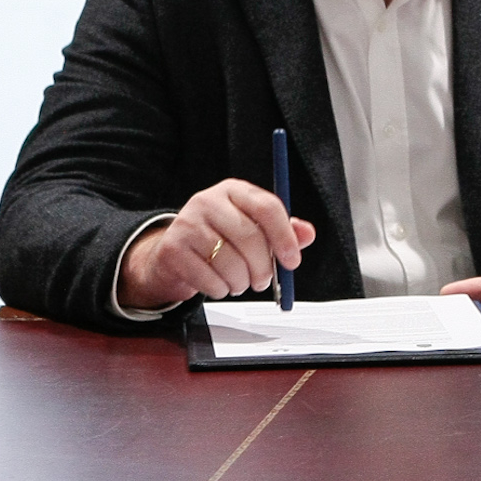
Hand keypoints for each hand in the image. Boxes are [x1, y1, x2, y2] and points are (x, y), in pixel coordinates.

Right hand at [118, 179, 315, 310]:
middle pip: (249, 237)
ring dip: (242, 282)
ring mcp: (187, 223)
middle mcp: (208, 201)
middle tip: (265, 281)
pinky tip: (220, 285)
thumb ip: (283, 231)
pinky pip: (209, 279)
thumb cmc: (220, 239)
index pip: (267, 207)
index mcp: (234, 191)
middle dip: (263, 267)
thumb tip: (307, 234)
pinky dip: (221, 289)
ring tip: (241, 283)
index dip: (284, 237)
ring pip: (229, 262)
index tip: (292, 261)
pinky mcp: (173, 249)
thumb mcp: (253, 228)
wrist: (173, 253)